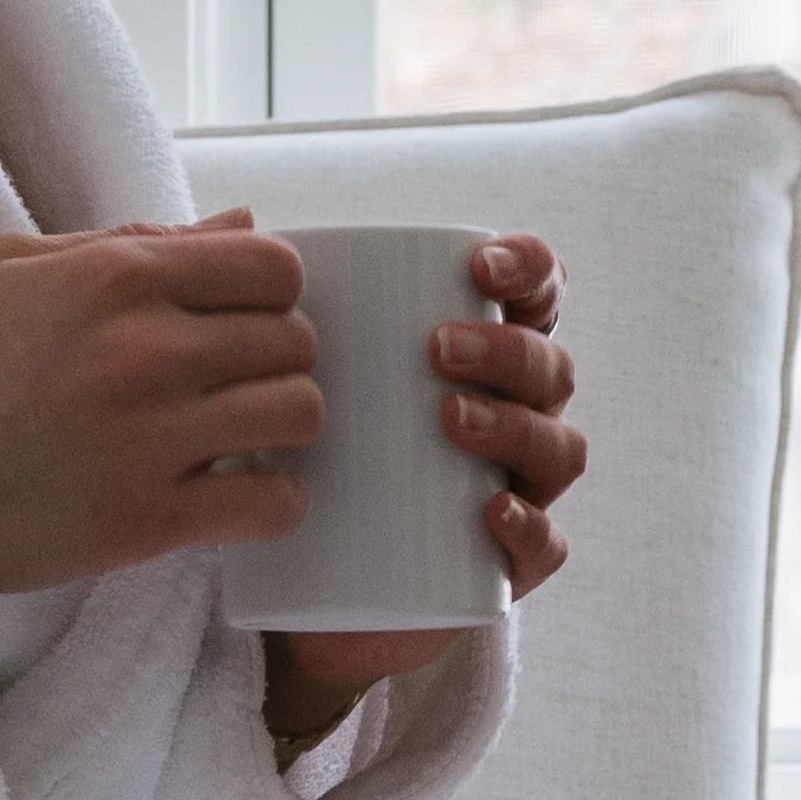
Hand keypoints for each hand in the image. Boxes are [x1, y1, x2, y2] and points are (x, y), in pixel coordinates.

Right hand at [0, 213, 321, 591]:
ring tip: (236, 438)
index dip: (271, 293)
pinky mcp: (147, 520)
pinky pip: (271, 505)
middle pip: (294, 340)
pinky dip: (272, 504)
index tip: (241, 320)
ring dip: (281, 428)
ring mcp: (152, 437)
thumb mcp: (9, 269)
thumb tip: (238, 227)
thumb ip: (131, 242)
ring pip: (299, 415)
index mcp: (115, 275)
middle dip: (274, 360)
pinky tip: (234, 497)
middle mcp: (146, 349)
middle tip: (231, 384)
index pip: (271, 266)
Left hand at [263, 234, 585, 742]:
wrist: (303, 584)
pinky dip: (530, 527)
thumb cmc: (309, 450)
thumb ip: (266, 296)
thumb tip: (243, 214)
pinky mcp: (504, 565)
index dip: (529, 268)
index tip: (479, 266)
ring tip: (448, 419)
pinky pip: (545, 546)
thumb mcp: (291, 369)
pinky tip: (491, 510)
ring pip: (557, 447)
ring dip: (514, 424)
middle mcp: (516, 412)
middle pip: (549, 366)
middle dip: (506, 348)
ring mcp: (518, 488)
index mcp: (484, 351)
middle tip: (438, 348)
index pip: (537, 294)